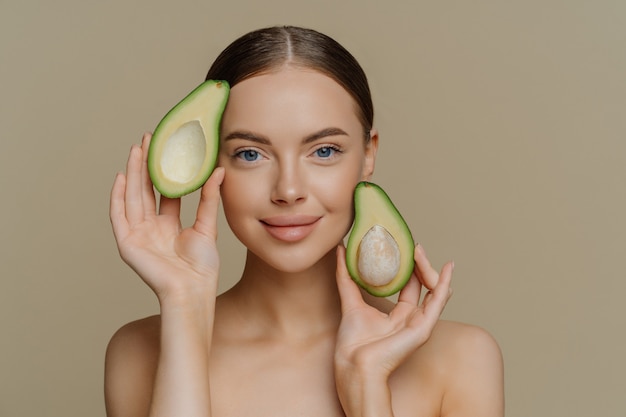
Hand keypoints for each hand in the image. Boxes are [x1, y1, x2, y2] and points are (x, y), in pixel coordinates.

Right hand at [109, 133, 223, 304]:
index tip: (167, 149)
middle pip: (146, 190)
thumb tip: (218, 170)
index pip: (163, 192)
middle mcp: (151, 227)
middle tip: (149, 139)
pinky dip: (118, 196)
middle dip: (146, 165)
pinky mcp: (127, 243)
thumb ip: (209, 199)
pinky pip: (119, 216)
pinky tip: (121, 177)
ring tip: (136, 149)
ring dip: (132, 173)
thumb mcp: (207, 226)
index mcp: (168, 225)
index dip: (165, 172)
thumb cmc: (202, 267)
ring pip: (132, 197)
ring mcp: (138, 234)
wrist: (193, 290)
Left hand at [334, 244, 453, 378]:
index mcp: (398, 315)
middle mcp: (412, 318)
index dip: (408, 265)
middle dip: (420, 264)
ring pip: (433, 290)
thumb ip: (346, 276)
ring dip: (429, 268)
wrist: (354, 363)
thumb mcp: (350, 301)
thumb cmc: (353, 342)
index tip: (404, 246)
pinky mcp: (423, 328)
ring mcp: (419, 323)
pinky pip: (438, 302)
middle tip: (413, 245)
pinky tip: (449, 268)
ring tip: (420, 251)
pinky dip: (445, 284)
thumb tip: (340, 250)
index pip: (409, 285)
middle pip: (423, 285)